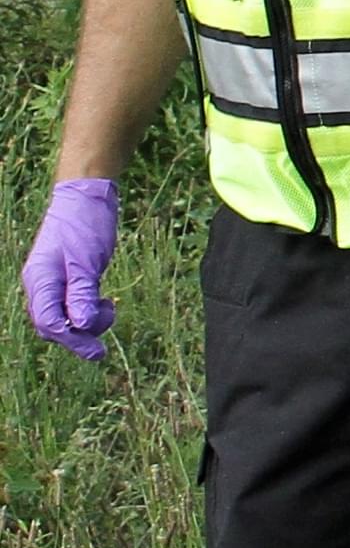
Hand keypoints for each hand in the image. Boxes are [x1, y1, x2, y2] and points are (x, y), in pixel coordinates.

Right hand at [20, 179, 118, 359]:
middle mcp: (41, 284)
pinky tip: (103, 301)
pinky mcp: (65, 277)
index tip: (99, 352)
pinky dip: (87, 309)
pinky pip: (71, 304)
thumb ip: (82, 294)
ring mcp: (51, 281)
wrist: (85, 195)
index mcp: (40, 281)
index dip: (73, 340)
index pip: (50, 324)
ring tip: (109, 306)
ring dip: (86, 321)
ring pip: (63, 316)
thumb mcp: (87, 261)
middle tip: (109, 321)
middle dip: (80, 333)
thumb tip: (81, 326)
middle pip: (53, 325)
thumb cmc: (85, 225)